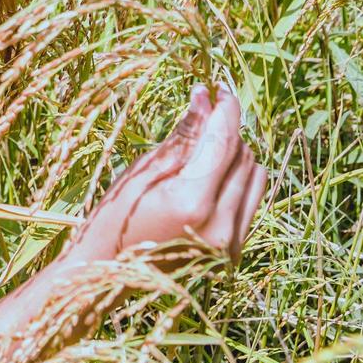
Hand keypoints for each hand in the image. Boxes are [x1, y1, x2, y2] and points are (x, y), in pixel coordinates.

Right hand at [63, 83, 267, 270]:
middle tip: (203, 115)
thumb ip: (183, 137)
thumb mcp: (143, 172)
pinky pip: (250, 201)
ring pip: (255, 178)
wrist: (107, 275)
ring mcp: (230, 242)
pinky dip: (235, 182)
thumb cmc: (114, 218)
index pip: (225, 142)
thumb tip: (205, 97)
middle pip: (244, 157)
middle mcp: (220, 225)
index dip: (225, 109)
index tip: (219, 87)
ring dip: (235, 156)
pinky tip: (208, 179)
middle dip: (227, 131)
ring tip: (203, 151)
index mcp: (193, 203)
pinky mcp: (233, 251)